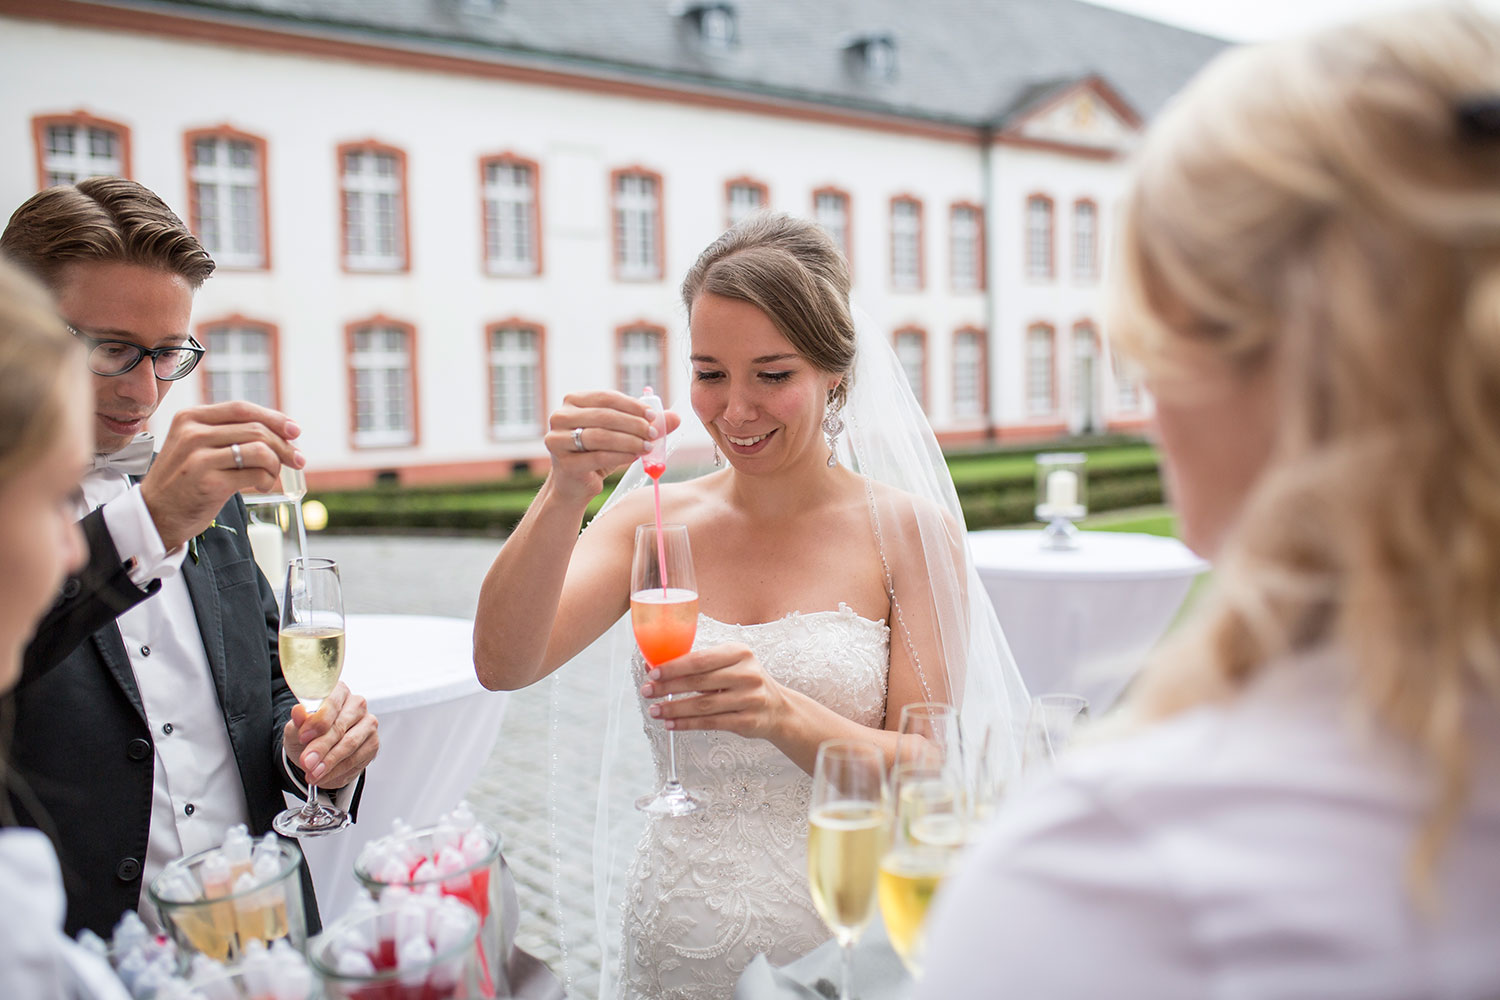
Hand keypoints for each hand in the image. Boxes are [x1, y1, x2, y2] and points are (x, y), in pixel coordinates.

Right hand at [140, 401, 303, 549]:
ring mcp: (199, 458)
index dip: (274, 418)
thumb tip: (282, 432)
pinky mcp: (208, 482)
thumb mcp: (195, 446)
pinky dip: (267, 480)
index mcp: (190, 418)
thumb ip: (227, 433)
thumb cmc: (183, 480)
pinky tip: (262, 487)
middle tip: (297, 460)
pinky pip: (255, 474)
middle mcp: (192, 433)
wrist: (155, 515)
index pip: (242, 408)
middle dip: (284, 446)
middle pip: (256, 429)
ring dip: (276, 465)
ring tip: (271, 477)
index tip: (295, 431)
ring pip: (260, 450)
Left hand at [282, 682, 378, 788]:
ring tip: (313, 773)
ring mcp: (368, 723)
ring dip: (329, 762)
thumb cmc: (309, 736)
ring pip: (349, 744)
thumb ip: (298, 721)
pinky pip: (356, 759)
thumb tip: (298, 712)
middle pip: (340, 726)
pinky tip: (325, 775)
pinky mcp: (373, 743)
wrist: (318, 753)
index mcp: (338, 692)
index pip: (331, 702)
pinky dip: (338, 770)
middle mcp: (357, 704)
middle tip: (307, 762)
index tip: (304, 737)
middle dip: (321, 747)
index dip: (318, 721)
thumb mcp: (296, 729)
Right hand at [545, 391, 681, 503]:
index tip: (654, 416)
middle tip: (654, 433)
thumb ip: (645, 423)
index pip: (606, 397)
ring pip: (600, 436)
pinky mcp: (564, 463)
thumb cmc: (597, 452)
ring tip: (648, 447)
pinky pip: (598, 456)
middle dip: (633, 424)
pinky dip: (620, 456)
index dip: (632, 405)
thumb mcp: (621, 434)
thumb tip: (676, 417)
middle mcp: (560, 417)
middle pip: (604, 416)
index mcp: (573, 401)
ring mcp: (557, 440)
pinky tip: (635, 457)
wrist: (574, 483)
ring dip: (629, 441)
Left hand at [639, 642, 789, 739]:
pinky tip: (671, 724)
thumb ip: (699, 664)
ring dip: (674, 708)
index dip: (674, 667)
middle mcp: (747, 674)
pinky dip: (688, 724)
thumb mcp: (730, 664)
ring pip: (703, 705)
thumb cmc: (744, 682)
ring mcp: (750, 698)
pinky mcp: (748, 721)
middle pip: (700, 681)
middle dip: (668, 687)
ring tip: (654, 710)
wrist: (778, 709)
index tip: (652, 673)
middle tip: (647, 691)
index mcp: (740, 653)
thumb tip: (656, 667)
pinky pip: (711, 723)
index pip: (701, 659)